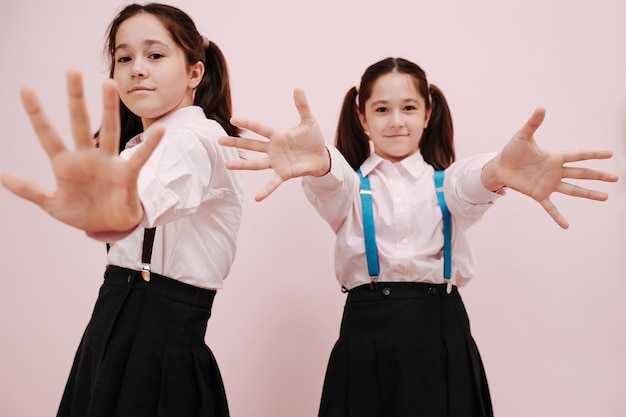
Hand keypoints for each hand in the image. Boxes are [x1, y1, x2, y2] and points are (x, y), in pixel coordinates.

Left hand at [1, 69, 163, 232]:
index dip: (37, 114)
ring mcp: (109, 163)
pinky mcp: (127, 174)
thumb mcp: (53, 204)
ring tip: (108, 84)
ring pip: (108, 130)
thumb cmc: (83, 213)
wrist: (109, 227)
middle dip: (76, 98)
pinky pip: (140, 157)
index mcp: (66, 164)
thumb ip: (30, 190)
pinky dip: (150, 145)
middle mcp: (87, 157)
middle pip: (80, 123)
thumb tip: (3, 175)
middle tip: (72, 71)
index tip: (26, 89)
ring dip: (108, 108)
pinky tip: (160, 130)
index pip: (48, 135)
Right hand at [218, 88, 329, 200]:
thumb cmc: (313, 139)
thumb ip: (302, 106)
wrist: (321, 156)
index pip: (259, 127)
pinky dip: (266, 191)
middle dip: (235, 142)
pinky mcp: (284, 174)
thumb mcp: (309, 121)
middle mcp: (273, 149)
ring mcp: (276, 162)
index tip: (233, 118)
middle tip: (218, 140)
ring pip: (255, 164)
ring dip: (241, 165)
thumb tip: (298, 88)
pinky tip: (257, 198)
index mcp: (277, 135)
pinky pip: (273, 183)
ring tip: (226, 165)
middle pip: (251, 145)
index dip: (247, 122)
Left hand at [481, 107, 618, 228]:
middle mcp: (555, 171)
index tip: (610, 153)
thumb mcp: (523, 136)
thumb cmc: (512, 151)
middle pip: (581, 173)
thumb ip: (533, 123)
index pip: (578, 155)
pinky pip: (550, 207)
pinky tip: (566, 225)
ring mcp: (548, 184)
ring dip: (588, 194)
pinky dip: (557, 216)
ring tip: (605, 198)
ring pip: (572, 190)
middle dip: (598, 175)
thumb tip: (541, 107)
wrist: (499, 167)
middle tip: (616, 178)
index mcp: (554, 157)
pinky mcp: (538, 195)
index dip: (593, 154)